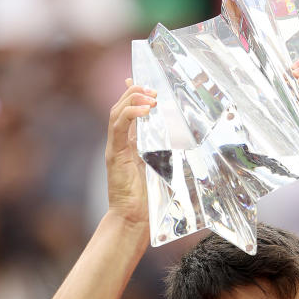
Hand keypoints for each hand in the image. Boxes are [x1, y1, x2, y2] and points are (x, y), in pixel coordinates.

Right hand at [105, 79, 156, 224]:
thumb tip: (185, 141)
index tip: (141, 81)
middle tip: (153, 90)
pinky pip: (118, 126)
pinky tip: (145, 109)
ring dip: (132, 99)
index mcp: (129, 145)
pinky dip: (130, 113)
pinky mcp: (113, 154)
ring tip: (150, 96)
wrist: (134, 218)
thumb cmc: (150, 198)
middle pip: (120, 107)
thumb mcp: (162, 168)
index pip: (127, 112)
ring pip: (116, 112)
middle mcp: (119, 143)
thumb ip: (166, 153)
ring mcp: (114, 147)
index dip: (132, 94)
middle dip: (135, 93)